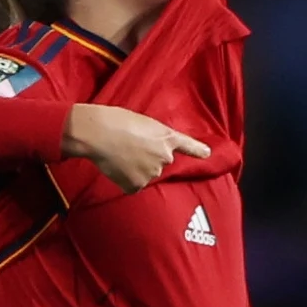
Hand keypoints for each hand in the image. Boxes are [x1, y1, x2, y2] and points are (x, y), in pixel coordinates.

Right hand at [61, 103, 209, 193]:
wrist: (98, 133)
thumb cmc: (116, 121)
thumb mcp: (142, 122)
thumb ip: (153, 136)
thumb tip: (149, 148)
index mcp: (167, 137)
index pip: (187, 145)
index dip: (198, 150)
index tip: (207, 154)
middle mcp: (165, 157)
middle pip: (159, 162)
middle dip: (147, 158)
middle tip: (128, 148)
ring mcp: (152, 172)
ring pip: (145, 174)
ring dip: (135, 169)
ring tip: (119, 155)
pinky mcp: (138, 185)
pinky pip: (132, 185)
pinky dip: (124, 180)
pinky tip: (116, 167)